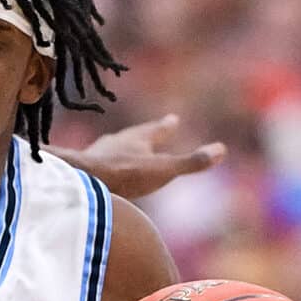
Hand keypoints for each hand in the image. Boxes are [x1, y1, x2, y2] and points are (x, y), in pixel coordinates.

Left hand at [77, 116, 225, 201]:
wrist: (79, 181)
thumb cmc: (124, 175)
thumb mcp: (163, 170)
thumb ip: (190, 162)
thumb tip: (221, 149)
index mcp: (137, 139)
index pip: (156, 130)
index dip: (165, 127)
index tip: (173, 119)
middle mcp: (115, 142)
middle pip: (132, 136)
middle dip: (142, 135)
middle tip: (148, 132)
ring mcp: (95, 155)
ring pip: (110, 149)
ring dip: (119, 150)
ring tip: (121, 150)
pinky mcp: (79, 171)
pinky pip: (92, 166)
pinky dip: (99, 166)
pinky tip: (96, 174)